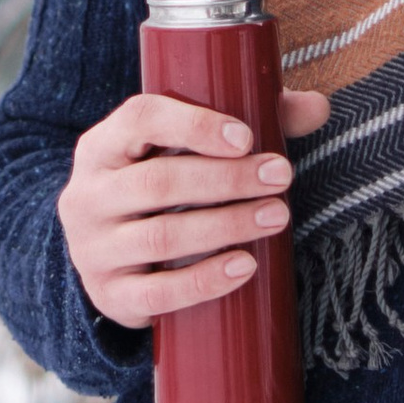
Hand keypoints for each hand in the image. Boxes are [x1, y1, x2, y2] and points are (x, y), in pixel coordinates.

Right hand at [57, 80, 330, 331]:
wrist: (106, 257)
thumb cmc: (158, 188)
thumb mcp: (180, 151)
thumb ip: (248, 124)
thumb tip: (316, 107)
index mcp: (102, 146)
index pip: (139, 119)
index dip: (193, 124)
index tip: (247, 137)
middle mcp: (87, 195)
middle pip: (157, 182)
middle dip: (227, 179)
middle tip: (280, 176)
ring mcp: (93, 250)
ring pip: (161, 237)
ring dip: (226, 226)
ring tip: (277, 216)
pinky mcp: (111, 295)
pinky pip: (158, 292)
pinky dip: (205, 280)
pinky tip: (245, 266)